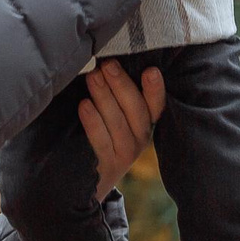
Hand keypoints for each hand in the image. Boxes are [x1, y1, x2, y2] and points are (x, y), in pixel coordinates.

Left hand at [78, 62, 164, 199]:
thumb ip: (117, 93)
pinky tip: (84, 105)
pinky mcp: (107, 165)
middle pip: (135, 110)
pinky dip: (93, 122)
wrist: (91, 179)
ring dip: (105, 97)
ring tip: (93, 77)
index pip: (156, 105)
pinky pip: (101, 141)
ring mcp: (124, 154)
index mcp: (145, 123)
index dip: (155, 89)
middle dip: (121, 85)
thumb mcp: (116, 115)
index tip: (150, 71)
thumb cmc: (102, 134)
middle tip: (108, 65)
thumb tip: (105, 60)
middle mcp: (140, 138)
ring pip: (118, 123)